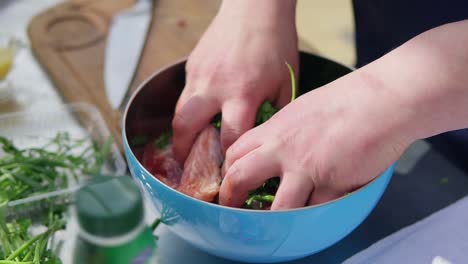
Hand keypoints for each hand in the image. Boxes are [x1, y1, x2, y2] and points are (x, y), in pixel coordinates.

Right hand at [172, 0, 297, 162]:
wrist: (256, 9)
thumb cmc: (276, 44)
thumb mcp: (286, 82)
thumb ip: (275, 113)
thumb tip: (265, 138)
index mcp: (242, 94)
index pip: (229, 139)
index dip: (227, 161)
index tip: (228, 173)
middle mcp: (214, 87)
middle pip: (187, 128)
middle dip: (184, 152)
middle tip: (188, 165)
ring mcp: (199, 75)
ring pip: (179, 112)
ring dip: (181, 132)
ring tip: (188, 145)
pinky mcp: (192, 65)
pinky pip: (185, 93)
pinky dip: (189, 109)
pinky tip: (201, 113)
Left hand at [219, 71, 413, 209]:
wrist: (382, 99)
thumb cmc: (346, 100)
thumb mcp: (301, 110)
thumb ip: (282, 132)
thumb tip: (271, 150)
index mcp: (275, 128)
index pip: (235, 152)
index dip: (228, 170)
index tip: (230, 182)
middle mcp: (283, 149)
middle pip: (240, 178)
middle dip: (231, 199)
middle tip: (232, 212)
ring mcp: (307, 168)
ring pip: (277, 207)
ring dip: (273, 221)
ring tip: (274, 227)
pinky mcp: (333, 184)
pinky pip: (317, 211)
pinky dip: (315, 215)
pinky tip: (316, 212)